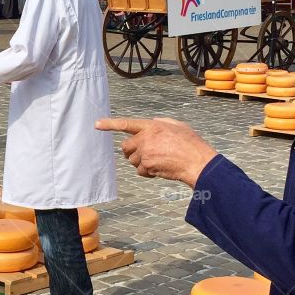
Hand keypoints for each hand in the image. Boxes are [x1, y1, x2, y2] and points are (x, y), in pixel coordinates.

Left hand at [95, 116, 216, 187]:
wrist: (197, 162)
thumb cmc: (191, 144)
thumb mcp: (178, 125)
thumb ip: (161, 122)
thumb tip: (152, 122)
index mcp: (152, 126)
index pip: (127, 124)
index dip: (110, 124)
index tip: (97, 124)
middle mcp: (145, 139)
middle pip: (126, 147)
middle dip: (132, 151)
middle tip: (145, 153)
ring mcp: (145, 153)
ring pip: (133, 160)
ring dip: (142, 162)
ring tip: (159, 160)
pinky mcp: (147, 167)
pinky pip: (140, 171)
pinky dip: (148, 172)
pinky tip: (161, 168)